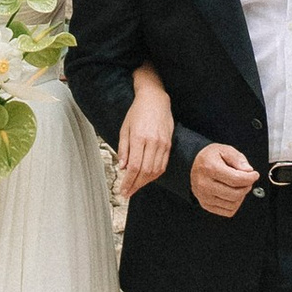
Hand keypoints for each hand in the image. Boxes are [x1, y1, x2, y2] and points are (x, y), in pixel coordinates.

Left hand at [115, 77, 174, 198]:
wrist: (155, 99)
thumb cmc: (137, 112)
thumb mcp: (125, 128)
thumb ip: (123, 149)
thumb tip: (122, 167)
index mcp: (139, 137)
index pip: (134, 167)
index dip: (128, 182)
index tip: (123, 190)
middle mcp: (152, 142)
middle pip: (145, 171)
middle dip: (135, 185)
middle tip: (127, 193)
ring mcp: (162, 143)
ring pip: (155, 171)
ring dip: (145, 182)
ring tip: (136, 187)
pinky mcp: (169, 144)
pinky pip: (163, 165)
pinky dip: (155, 175)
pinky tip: (147, 178)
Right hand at [189, 142, 257, 218]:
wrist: (193, 164)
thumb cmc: (210, 157)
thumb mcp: (225, 150)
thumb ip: (238, 159)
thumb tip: (248, 171)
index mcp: (210, 169)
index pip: (236, 179)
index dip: (250, 178)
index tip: (254, 174)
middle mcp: (205, 185)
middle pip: (235, 194)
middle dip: (247, 187)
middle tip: (248, 180)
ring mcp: (205, 197)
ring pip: (233, 204)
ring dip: (241, 196)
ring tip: (239, 186)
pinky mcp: (206, 205)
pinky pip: (228, 211)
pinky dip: (235, 204)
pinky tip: (233, 194)